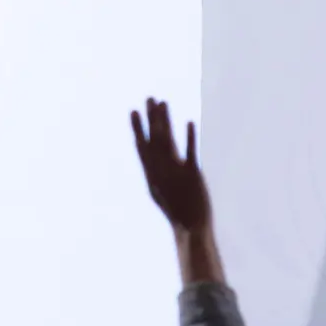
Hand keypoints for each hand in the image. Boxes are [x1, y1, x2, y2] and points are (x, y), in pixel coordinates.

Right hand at [131, 98, 209, 235]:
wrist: (190, 227)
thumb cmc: (176, 212)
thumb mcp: (160, 193)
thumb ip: (156, 176)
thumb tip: (154, 169)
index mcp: (151, 174)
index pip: (142, 146)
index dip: (138, 128)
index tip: (133, 110)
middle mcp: (160, 170)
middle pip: (153, 139)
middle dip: (151, 118)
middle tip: (150, 98)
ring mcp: (175, 171)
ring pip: (167, 141)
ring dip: (165, 121)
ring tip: (163, 103)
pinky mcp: (192, 174)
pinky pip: (190, 152)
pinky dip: (189, 137)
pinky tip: (189, 122)